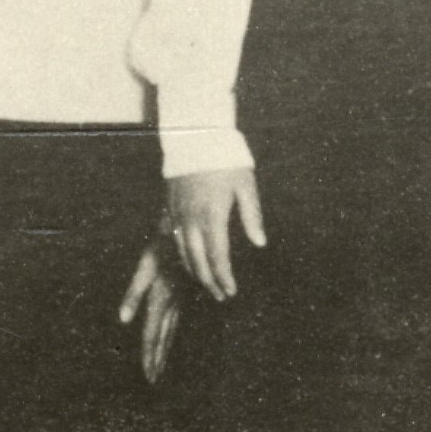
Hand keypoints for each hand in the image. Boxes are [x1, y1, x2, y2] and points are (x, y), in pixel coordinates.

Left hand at [118, 241, 185, 383]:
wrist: (190, 231)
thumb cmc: (163, 245)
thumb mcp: (145, 267)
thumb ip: (133, 294)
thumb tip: (122, 319)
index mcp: (159, 301)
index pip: (152, 334)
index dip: (149, 355)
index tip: (149, 376)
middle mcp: (169, 303)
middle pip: (161, 336)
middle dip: (156, 358)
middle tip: (152, 380)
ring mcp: (177, 299)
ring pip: (169, 329)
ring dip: (163, 349)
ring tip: (158, 367)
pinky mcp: (180, 292)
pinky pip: (173, 319)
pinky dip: (169, 333)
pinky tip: (169, 338)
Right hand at [163, 165, 262, 304]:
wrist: (193, 135)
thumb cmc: (225, 159)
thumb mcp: (245, 184)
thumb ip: (252, 215)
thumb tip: (259, 242)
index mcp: (213, 214)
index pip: (217, 255)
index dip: (224, 277)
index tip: (231, 292)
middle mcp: (192, 217)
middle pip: (197, 260)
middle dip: (209, 281)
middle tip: (221, 296)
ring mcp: (179, 212)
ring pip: (183, 252)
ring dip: (195, 271)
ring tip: (207, 284)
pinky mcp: (170, 206)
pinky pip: (174, 239)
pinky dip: (182, 256)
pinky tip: (190, 261)